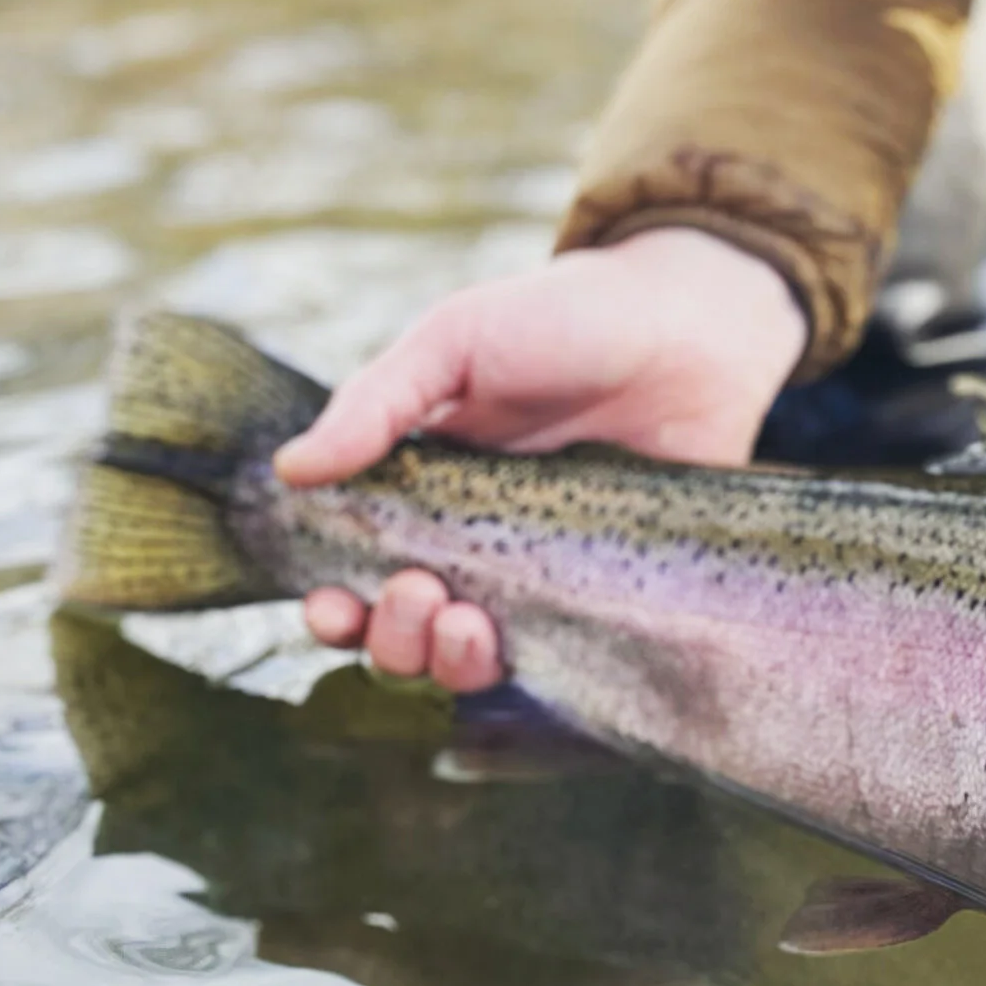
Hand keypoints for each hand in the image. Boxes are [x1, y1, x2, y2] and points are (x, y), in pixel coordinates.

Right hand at [277, 227, 804, 690]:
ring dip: (445, 660)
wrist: (695, 322)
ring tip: (465, 623)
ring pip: (469, 658)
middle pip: (404, 628)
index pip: (359, 567)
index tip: (329, 603)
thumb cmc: (567, 317)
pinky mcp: (608, 592)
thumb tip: (291, 470)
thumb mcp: (458, 338)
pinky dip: (521, 669)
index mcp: (428, 485)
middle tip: (417, 592)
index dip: (334, 602)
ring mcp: (543, 572)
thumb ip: (378, 401)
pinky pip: (556, 656)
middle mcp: (476, 540)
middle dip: (390, 634)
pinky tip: (514, 643)